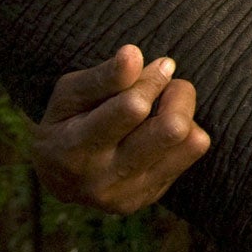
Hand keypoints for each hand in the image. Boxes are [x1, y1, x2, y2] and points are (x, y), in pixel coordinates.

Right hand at [31, 45, 211, 214]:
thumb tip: (134, 54)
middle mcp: (103, 179)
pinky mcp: (149, 197)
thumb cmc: (67, 120)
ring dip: (184, 112)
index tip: (160, 65)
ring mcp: (129, 194)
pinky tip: (161, 129)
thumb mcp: (70, 93)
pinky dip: (185, 132)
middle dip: (178, 94)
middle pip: (172, 129)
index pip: (132, 109)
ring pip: (190, 142)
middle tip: (167, 85)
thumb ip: (103, 76)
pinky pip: (191, 153)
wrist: (59, 176)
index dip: (152, 79)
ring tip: (165, 105)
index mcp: (75, 149)